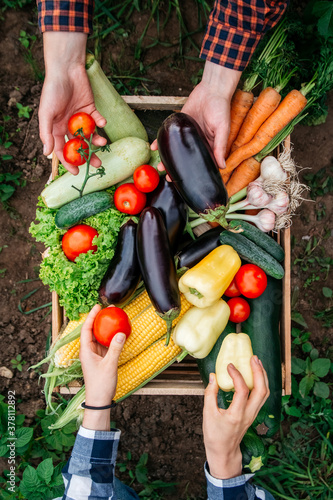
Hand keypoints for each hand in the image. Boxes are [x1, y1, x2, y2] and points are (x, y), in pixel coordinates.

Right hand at [39, 32, 106, 173]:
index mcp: (56, 129)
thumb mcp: (46, 114)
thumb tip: (47, 153)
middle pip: (79, 146)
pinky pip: (97, 120)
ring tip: (103, 143)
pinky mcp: (91, 109)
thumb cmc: (52, 91)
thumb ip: (47, 134)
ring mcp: (80, 118)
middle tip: (98, 164)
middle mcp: (68, 126)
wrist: (66, 69)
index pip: (62, 151)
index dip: (69, 162)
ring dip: (97, 141)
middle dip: (88, 156)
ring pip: (90, 135)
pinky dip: (101, 122)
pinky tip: (103, 122)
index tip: (77, 172)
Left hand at [79, 305, 125, 429]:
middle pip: (92, 331)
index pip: (86, 329)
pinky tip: (118, 333)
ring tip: (114, 318)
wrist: (99, 401)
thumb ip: (115, 348)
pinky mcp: (101, 359)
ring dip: (106, 328)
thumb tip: (121, 333)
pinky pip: (105, 345)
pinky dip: (111, 338)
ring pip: (99, 337)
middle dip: (99, 319)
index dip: (91, 317)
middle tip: (109, 309)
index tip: (98, 306)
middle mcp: (88, 351)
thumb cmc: (101, 384)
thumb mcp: (110, 365)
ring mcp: (94, 355)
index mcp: (86, 351)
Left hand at [151, 61, 240, 172]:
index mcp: (208, 146)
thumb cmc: (221, 109)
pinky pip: (168, 135)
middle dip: (177, 169)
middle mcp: (196, 142)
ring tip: (160, 168)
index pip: (200, 163)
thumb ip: (220, 147)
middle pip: (185, 159)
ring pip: (175, 150)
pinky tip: (153, 148)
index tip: (186, 183)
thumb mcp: (222, 129)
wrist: (212, 89)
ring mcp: (186, 134)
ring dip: (167, 158)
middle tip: (169, 178)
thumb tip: (222, 167)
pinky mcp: (178, 124)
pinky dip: (160, 141)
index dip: (193, 173)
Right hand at [203, 356, 268, 479]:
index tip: (229, 365)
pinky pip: (262, 396)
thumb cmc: (214, 434)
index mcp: (236, 415)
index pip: (242, 391)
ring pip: (265, 393)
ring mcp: (253, 414)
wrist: (224, 451)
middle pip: (262, 391)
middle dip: (259, 372)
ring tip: (256, 362)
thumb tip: (213, 376)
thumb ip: (210, 394)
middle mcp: (249, 414)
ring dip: (262, 376)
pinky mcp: (254, 413)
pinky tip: (255, 374)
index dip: (237, 375)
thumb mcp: (208, 414)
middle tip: (253, 357)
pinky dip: (261, 383)